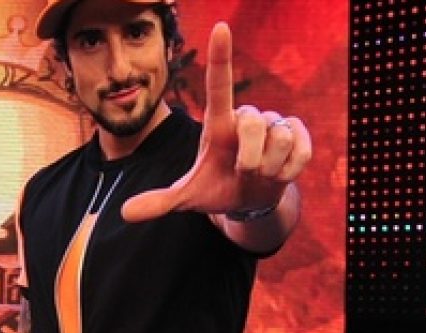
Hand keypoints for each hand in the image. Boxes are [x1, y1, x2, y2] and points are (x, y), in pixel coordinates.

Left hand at [121, 22, 311, 222]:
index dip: (220, 56)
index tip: (220, 27)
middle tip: (244, 172)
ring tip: (260, 174)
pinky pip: (300, 151)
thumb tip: (125, 213)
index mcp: (218, 124)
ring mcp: (275, 123)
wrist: (250, 201)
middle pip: (254, 124)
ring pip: (280, 140)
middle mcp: (247, 117)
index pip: (218, 85)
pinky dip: (288, 172)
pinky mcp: (300, 134)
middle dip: (249, 160)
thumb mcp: (187, 197)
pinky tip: (278, 175)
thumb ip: (159, 202)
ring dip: (268, 169)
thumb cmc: (217, 188)